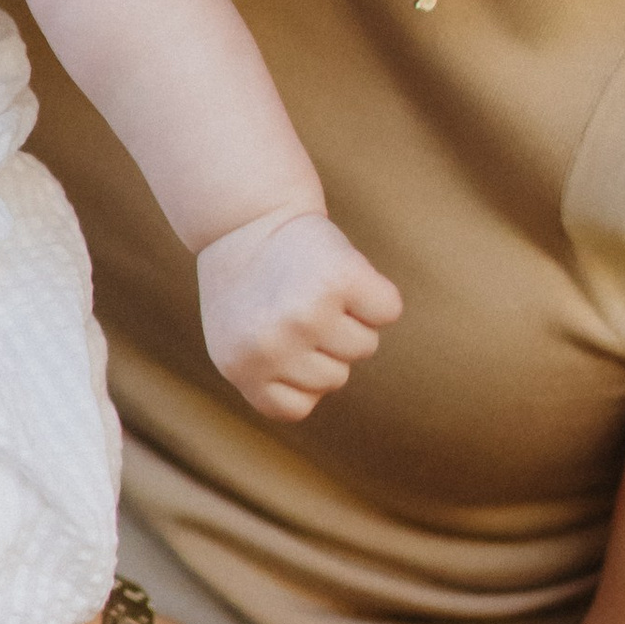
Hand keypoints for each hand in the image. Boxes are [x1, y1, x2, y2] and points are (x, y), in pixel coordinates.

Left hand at [196, 205, 400, 422]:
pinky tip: (344, 273)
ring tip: (316, 286)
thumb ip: (270, 376)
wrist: (245, 217)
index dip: (299, 375)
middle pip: (336, 376)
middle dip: (324, 343)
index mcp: (242, 368)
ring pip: (363, 346)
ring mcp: (307, 313)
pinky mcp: (339, 279)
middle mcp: (272, 345)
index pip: (298, 406)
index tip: (281, 339)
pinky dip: (376, 294)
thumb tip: (320, 387)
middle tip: (294, 301)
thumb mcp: (238, 339)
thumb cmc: (251, 283)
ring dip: (350, 317)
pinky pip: (386, 310)